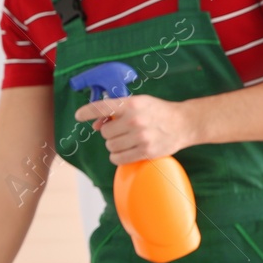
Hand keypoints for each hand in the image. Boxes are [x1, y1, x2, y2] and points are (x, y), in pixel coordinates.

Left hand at [74, 94, 195, 163]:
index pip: (102, 107)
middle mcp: (135, 120)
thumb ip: (115, 111)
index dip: (87, 112)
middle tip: (121, 130)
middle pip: (105, 132)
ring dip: (114, 145)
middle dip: (109, 132)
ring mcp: (141, 137)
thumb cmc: (157, 111)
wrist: (184, 123)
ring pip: (110, 146)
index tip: (78, 115)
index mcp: (131, 104)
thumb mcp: (138, 103)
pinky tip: (125, 150)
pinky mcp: (146, 152)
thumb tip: (95, 124)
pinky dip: (118, 156)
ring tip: (126, 139)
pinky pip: (118, 159)